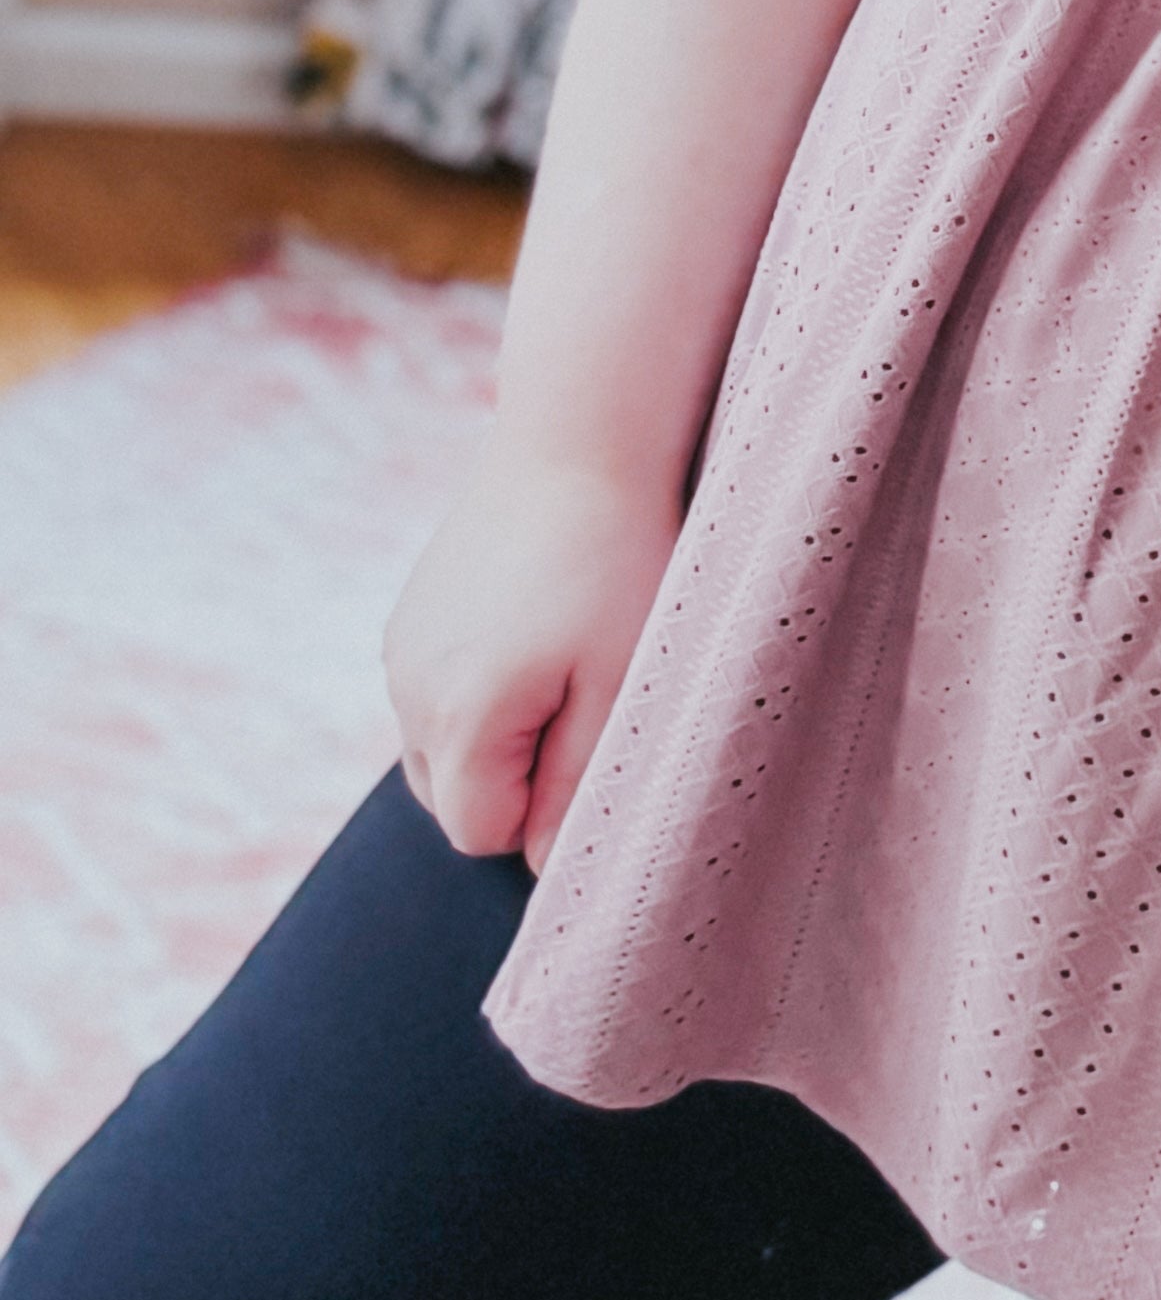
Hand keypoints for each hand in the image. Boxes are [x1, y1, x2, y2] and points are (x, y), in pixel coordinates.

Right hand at [384, 434, 681, 867]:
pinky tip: (537, 627)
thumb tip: (542, 863)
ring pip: (446, 745)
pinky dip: (483, 686)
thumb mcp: (620, 682)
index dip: (545, 811)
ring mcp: (401, 649)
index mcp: (457, 721)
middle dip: (518, 778)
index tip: (595, 744)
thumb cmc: (615, 560)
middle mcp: (407, 692)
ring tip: (564, 656)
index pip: (482, 835)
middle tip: (586, 699)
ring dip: (501, 731)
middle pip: (455, 798)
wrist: (576, 436)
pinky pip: (440, 691)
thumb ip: (577, 784)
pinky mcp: (410, 615)